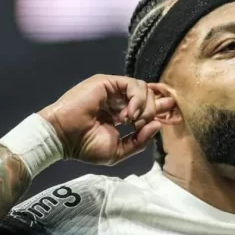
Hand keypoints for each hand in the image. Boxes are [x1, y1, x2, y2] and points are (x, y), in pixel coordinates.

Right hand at [38, 74, 174, 164]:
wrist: (63, 138)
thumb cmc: (85, 146)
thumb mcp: (118, 151)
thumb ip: (139, 141)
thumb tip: (156, 125)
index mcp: (121, 114)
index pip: (148, 108)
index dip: (161, 112)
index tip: (172, 119)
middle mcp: (118, 100)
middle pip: (150, 97)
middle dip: (155, 110)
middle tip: (144, 123)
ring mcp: (112, 90)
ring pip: (144, 89)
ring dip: (145, 107)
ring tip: (132, 121)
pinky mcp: (107, 83)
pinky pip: (133, 84)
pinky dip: (137, 100)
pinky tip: (129, 114)